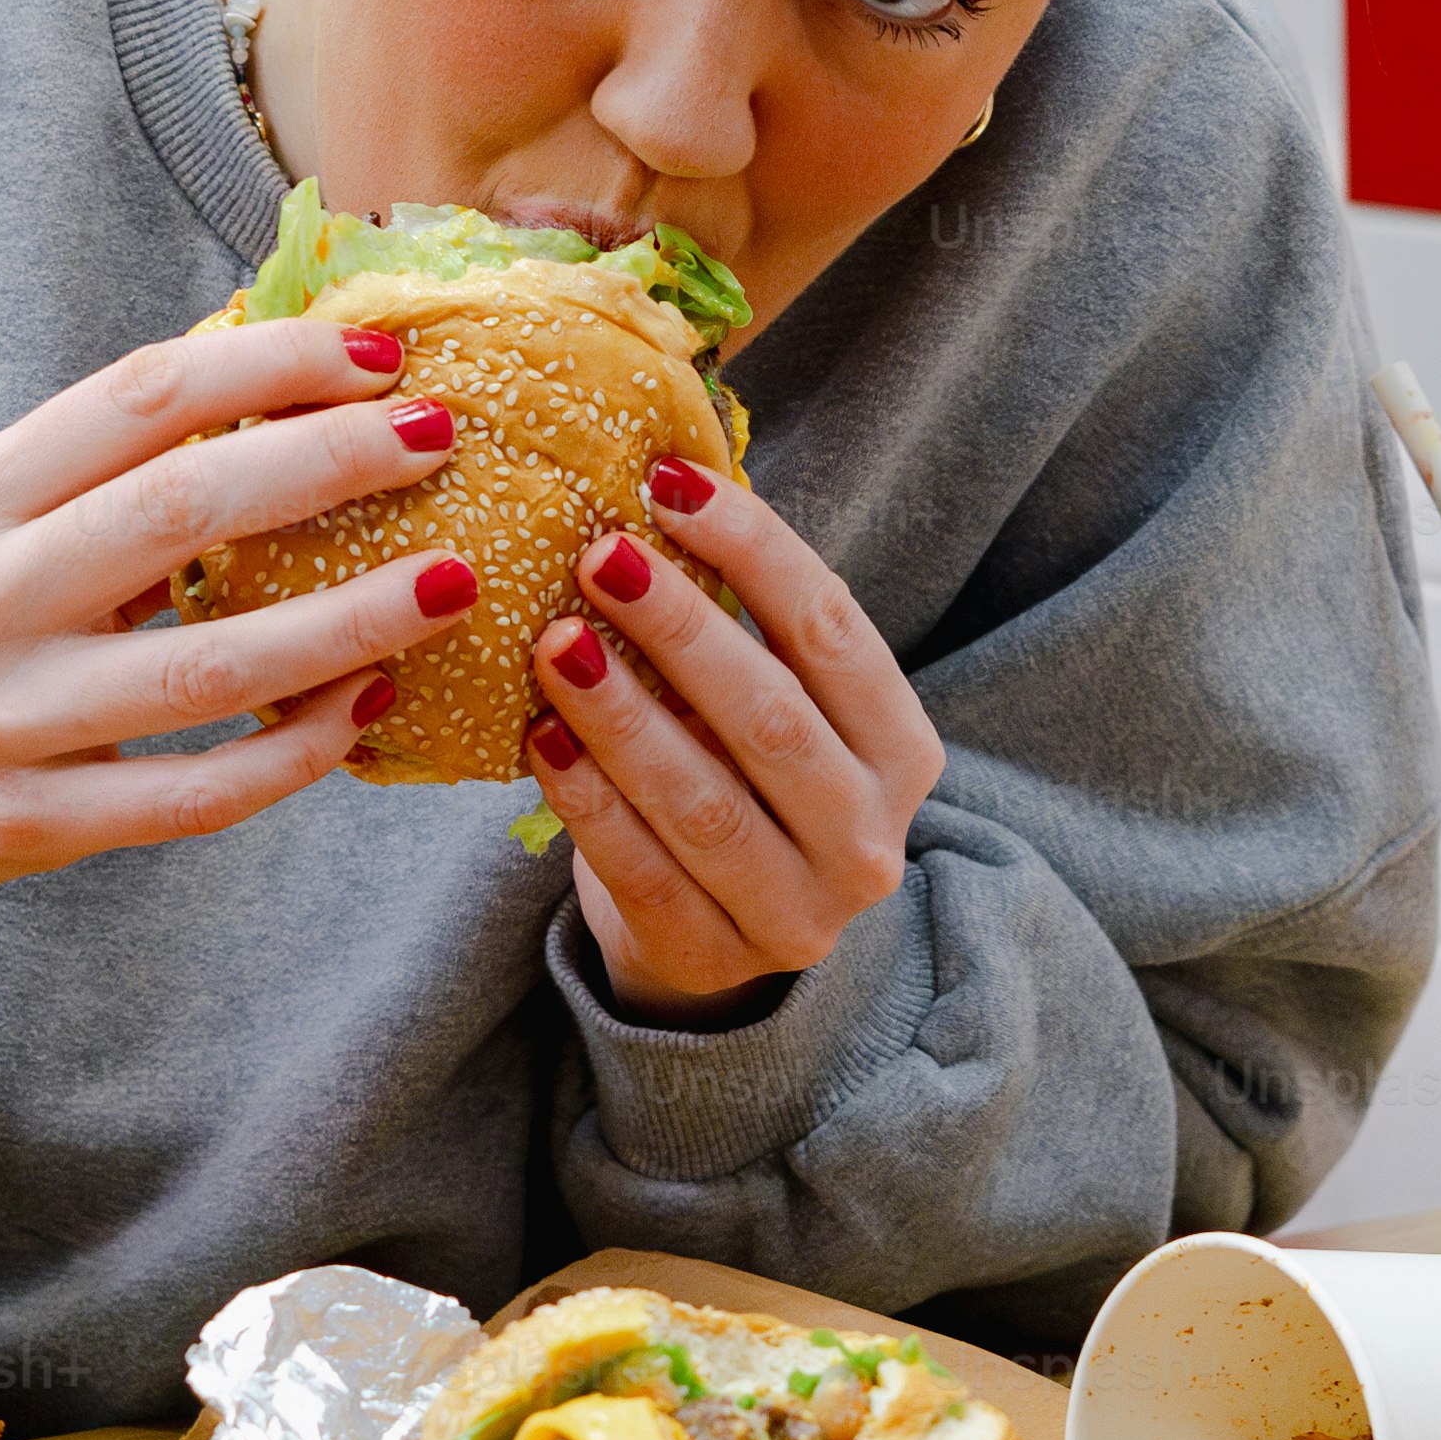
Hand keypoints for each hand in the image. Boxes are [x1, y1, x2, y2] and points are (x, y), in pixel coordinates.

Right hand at [0, 319, 486, 1040]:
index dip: (270, 363)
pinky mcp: (29, 825)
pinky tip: (368, 709)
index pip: (138, 398)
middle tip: (442, 441)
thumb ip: (98, 467)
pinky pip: (192, 795)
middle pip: (183, 511)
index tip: (381, 355)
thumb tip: (288, 385)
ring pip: (209, 668)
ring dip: (350, 622)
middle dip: (332, 465)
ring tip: (451, 582)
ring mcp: (0, 722)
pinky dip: (293, 754)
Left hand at [521, 450, 940, 1021]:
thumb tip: (658, 480)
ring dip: (623, 715)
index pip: (831, 631)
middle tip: (599, 556)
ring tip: (554, 643)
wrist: (719, 941)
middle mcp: (868, 838)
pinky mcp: (713, 959)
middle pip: (771, 718)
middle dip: (681, 629)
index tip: (667, 483)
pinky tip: (540, 737)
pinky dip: (588, 800)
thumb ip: (743, 624)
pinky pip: (642, 872)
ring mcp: (798, 913)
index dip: (753, 549)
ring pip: (705, 802)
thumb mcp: (771, 707)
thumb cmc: (741, 785)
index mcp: (900, 751)